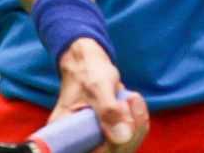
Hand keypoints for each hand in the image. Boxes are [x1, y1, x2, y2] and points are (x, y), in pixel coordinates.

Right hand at [54, 38, 148, 152]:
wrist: (87, 59)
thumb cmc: (87, 70)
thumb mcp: (99, 87)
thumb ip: (109, 110)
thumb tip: (123, 137)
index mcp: (66, 132)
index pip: (92, 152)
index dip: (112, 146)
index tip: (123, 123)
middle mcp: (78, 140)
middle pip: (111, 152)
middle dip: (131, 131)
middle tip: (132, 100)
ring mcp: (94, 138)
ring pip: (123, 146)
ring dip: (136, 124)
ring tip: (132, 97)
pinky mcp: (107, 133)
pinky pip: (127, 137)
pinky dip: (136, 120)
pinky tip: (133, 101)